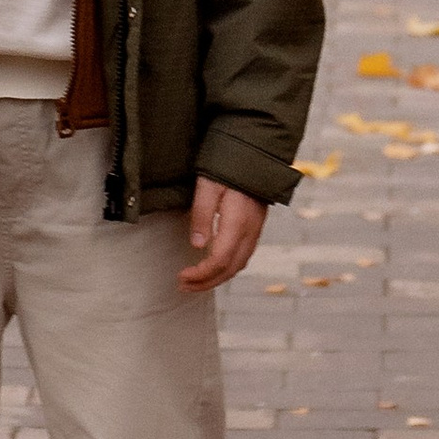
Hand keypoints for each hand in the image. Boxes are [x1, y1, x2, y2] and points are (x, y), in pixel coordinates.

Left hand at [179, 176, 266, 291]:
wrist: (256, 152)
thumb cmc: (228, 166)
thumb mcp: (208, 185)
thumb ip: (203, 215)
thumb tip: (198, 246)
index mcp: (238, 222)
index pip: (220, 259)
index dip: (200, 274)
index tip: (181, 276)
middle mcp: (250, 230)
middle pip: (231, 269)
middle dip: (207, 282)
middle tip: (184, 286)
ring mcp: (256, 229)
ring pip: (239, 265)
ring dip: (217, 278)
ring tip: (195, 282)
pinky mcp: (256, 226)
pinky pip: (244, 255)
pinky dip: (228, 268)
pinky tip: (213, 267)